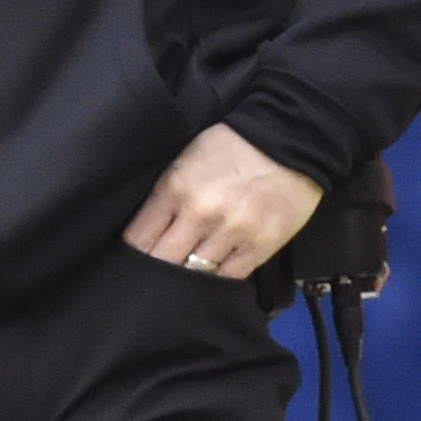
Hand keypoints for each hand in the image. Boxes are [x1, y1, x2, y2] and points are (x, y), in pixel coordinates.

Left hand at [123, 124, 322, 279]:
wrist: (287, 137)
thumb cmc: (231, 146)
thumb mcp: (185, 161)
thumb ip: (165, 198)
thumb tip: (148, 234)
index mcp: (176, 188)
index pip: (139, 238)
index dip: (132, 254)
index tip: (133, 261)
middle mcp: (200, 214)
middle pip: (162, 263)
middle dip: (153, 273)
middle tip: (151, 281)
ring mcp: (231, 233)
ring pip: (195, 276)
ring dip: (186, 279)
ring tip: (182, 282)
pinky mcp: (260, 247)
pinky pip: (229, 278)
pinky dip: (218, 280)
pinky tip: (212, 277)